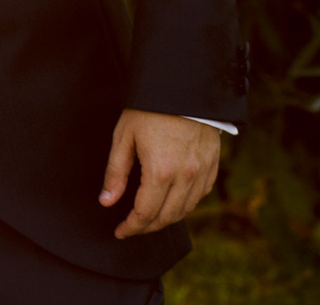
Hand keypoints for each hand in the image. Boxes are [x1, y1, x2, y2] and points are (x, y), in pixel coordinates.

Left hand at [99, 110, 221, 238]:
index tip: (120, 231)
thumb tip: (107, 201)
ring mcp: (202, 172)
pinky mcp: (212, 165)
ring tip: (149, 218)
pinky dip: (185, 204)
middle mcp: (184, 176)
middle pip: (166, 217)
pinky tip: (172, 201)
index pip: (145, 213)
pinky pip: (200, 195)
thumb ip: (116, 173)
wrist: (183, 87)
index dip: (131, 227)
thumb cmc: (150, 109)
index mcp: (160, 171)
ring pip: (185, 210)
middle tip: (132, 228)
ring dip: (166, 219)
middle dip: (147, 228)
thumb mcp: (124, 137)